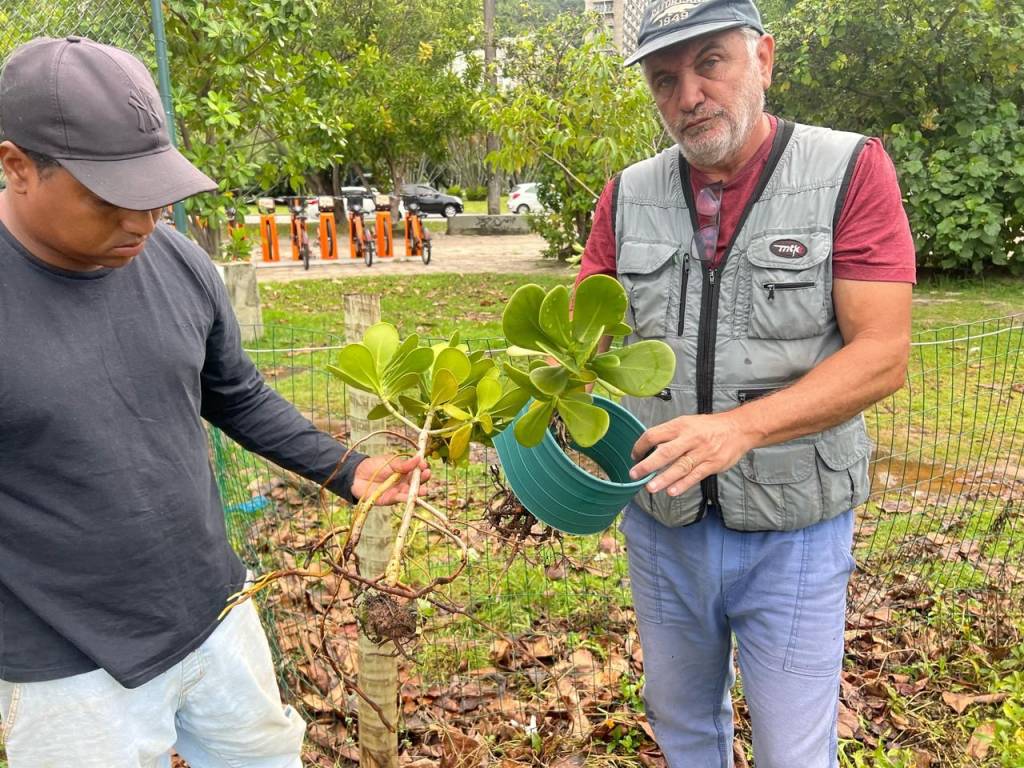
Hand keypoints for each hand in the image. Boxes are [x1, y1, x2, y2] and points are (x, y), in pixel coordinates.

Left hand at [351, 454, 430, 504]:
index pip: (418, 470)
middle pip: (417, 482)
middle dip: (423, 479)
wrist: (357, 475)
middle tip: (426, 474)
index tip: (425, 464)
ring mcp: (398, 491)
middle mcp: (404, 482)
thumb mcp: (390, 461)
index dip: (423, 467)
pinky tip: (412, 497)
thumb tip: (418, 458)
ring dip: (418, 492)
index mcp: (405, 471)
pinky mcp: (390, 499)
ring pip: (411, 492)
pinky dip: (407, 499)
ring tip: (424, 490)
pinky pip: (400, 499)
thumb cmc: (374, 466)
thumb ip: (403, 464)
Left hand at [628, 413, 752, 496]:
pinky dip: (683, 484)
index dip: (641, 446)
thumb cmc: (709, 427)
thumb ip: (670, 434)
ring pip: (680, 466)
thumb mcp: (687, 423)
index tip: (635, 456)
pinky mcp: (712, 464)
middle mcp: (690, 438)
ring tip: (650, 487)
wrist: (738, 429)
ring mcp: (702, 452)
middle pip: (665, 452)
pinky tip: (671, 491)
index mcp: (680, 426)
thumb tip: (649, 447)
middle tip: (634, 474)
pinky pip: (695, 475)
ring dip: (664, 478)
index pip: (654, 435)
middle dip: (647, 465)